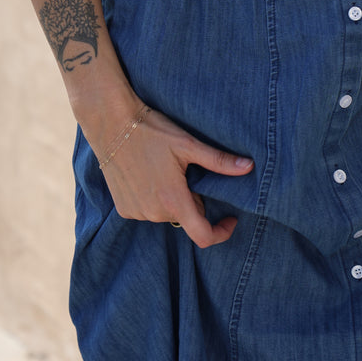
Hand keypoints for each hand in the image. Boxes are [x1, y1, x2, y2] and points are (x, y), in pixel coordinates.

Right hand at [91, 105, 253, 247]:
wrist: (111, 124)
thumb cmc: (152, 132)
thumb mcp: (188, 145)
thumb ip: (219, 162)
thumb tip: (250, 167)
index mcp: (173, 200)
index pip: (203, 236)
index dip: (221, 232)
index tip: (230, 219)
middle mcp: (154, 213)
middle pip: (186, 218)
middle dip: (194, 201)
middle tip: (189, 173)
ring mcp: (136, 212)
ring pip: (167, 214)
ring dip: (173, 200)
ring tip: (166, 171)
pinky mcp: (123, 209)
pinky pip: (148, 211)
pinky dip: (155, 199)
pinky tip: (150, 177)